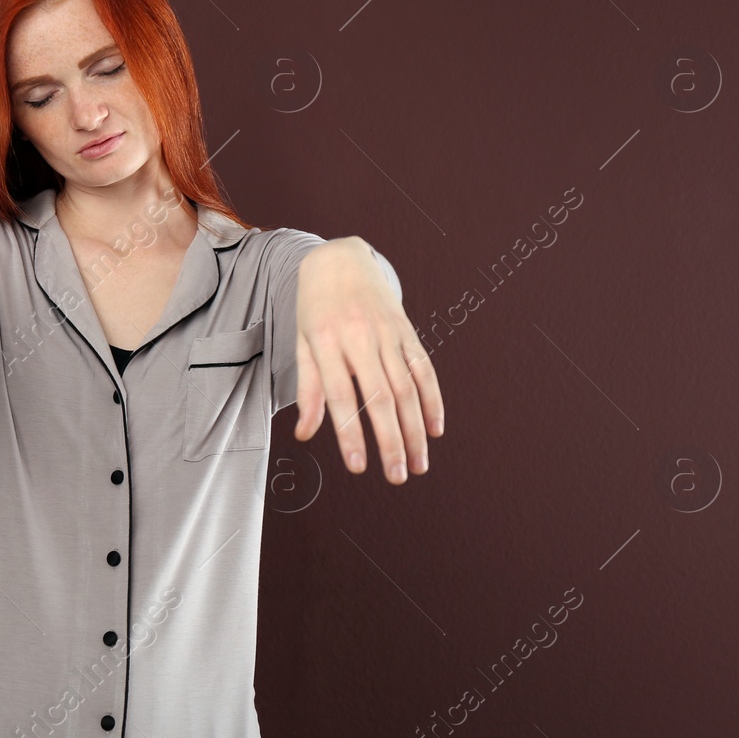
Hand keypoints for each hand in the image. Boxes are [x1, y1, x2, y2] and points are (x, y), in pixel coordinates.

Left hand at [290, 238, 442, 483]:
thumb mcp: (302, 344)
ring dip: (416, 430)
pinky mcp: (407, 331)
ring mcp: (388, 333)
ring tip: (418, 465)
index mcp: (326, 342)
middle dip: (391, 442)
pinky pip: (424, 369)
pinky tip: (436, 429)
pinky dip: (433, 401)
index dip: (351, 434)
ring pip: (407, 388)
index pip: (341, 396)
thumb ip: (309, 390)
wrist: (340, 260)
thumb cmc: (315, 309)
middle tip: (398, 477)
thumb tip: (306, 434)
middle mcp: (360, 337)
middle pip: (381, 397)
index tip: (359, 468)